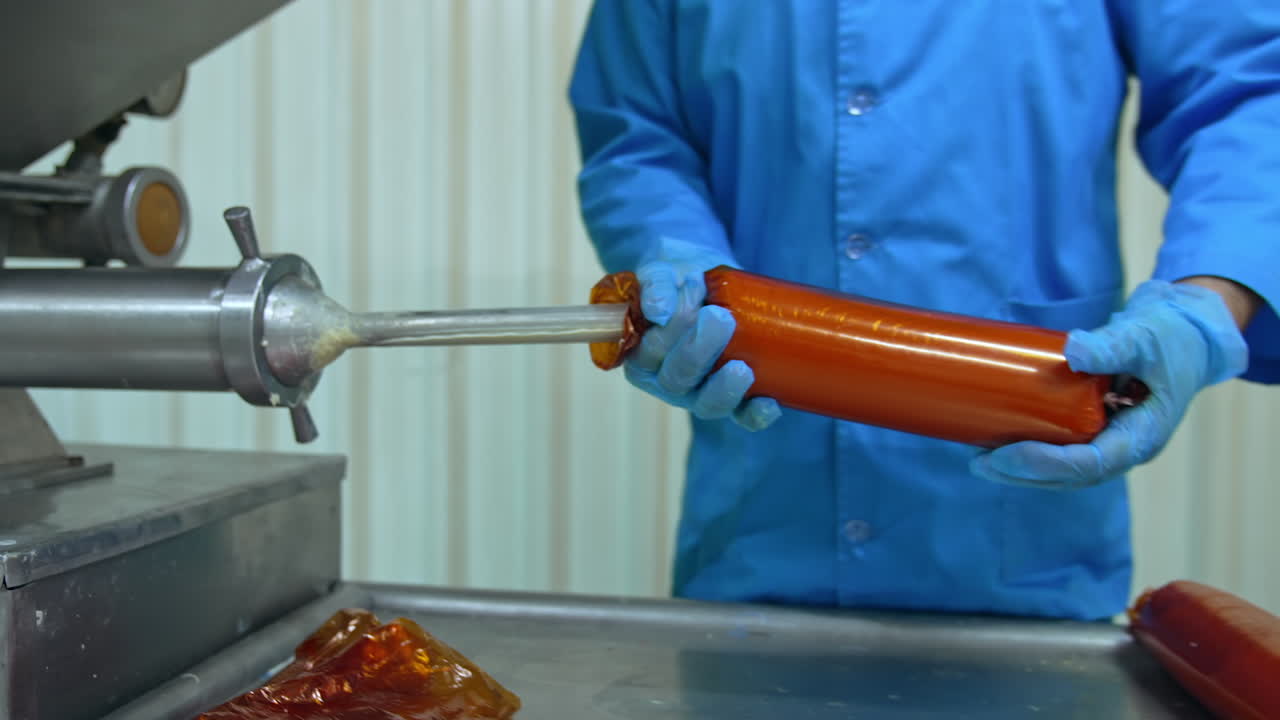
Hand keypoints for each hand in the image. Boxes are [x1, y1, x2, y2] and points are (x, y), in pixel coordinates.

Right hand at [623, 237, 780, 429]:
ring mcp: (700, 393)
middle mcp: (667, 381)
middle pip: (678, 381)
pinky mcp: (732, 396)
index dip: (672, 328)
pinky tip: (770, 404)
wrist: (706, 280)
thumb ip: (655, 285)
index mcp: (642, 356)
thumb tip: (659, 311)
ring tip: (742, 368)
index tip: (694, 287)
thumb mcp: (662, 273)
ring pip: (707, 405)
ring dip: (724, 389)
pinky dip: (754, 415)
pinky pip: (741, 416)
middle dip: (699, 351)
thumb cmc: (679, 279)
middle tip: (721, 317)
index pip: (651, 353)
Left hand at [970, 279, 1248, 487]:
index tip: (1007, 454)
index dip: (1047, 464)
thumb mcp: (1145, 337)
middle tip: (979, 462)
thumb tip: (1075, 350)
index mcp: (1141, 437)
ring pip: (1061, 471)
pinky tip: (992, 446)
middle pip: (1069, 477)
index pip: (1090, 465)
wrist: (1182, 332)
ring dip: (1020, 472)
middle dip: (1023, 474)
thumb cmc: (1168, 335)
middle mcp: (1123, 447)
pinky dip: (1027, 454)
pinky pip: (1059, 450)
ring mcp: (1108, 441)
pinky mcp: (1092, 428)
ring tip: (978, 459)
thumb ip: (1114, 343)